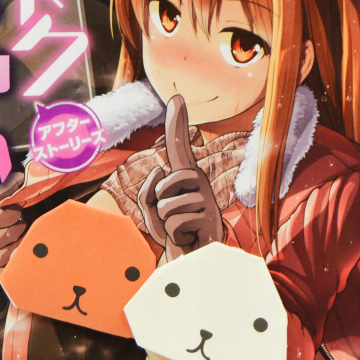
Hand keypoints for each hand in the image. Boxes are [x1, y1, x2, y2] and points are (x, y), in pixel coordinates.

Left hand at [138, 95, 223, 261]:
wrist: (193, 262)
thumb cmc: (174, 234)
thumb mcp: (152, 213)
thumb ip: (147, 191)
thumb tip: (159, 169)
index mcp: (185, 178)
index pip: (179, 148)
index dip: (177, 123)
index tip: (176, 98)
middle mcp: (199, 183)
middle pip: (162, 186)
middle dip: (158, 208)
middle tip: (172, 221)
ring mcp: (208, 200)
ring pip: (168, 207)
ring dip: (167, 225)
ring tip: (181, 231)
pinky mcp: (212, 220)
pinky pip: (177, 223)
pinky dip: (176, 236)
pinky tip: (189, 239)